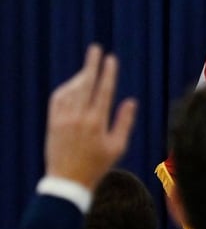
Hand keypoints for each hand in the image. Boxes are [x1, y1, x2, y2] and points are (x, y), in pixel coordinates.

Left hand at [44, 44, 136, 189]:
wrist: (68, 180)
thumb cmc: (98, 165)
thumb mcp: (117, 147)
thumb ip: (124, 122)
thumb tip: (130, 101)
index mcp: (97, 123)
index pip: (104, 91)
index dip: (108, 73)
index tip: (111, 59)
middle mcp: (78, 118)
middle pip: (86, 84)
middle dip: (91, 64)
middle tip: (95, 48)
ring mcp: (63, 119)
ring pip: (71, 89)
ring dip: (80, 76)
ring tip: (88, 67)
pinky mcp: (52, 122)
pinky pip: (58, 98)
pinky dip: (66, 88)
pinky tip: (73, 84)